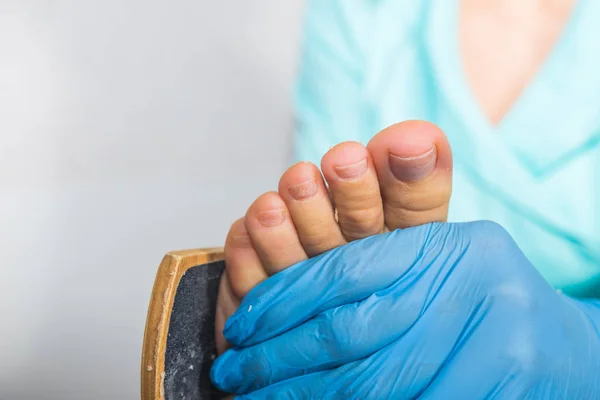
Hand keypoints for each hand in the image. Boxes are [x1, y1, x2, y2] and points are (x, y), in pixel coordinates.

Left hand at [211, 222, 599, 398]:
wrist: (569, 349)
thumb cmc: (482, 304)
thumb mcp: (431, 271)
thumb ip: (371, 280)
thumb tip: (275, 305)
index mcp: (439, 243)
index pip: (340, 271)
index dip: (280, 302)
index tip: (240, 329)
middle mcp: (466, 281)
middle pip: (347, 331)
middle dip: (278, 359)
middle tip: (234, 373)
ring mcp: (493, 336)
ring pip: (374, 383)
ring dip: (305, 399)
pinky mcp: (505, 382)